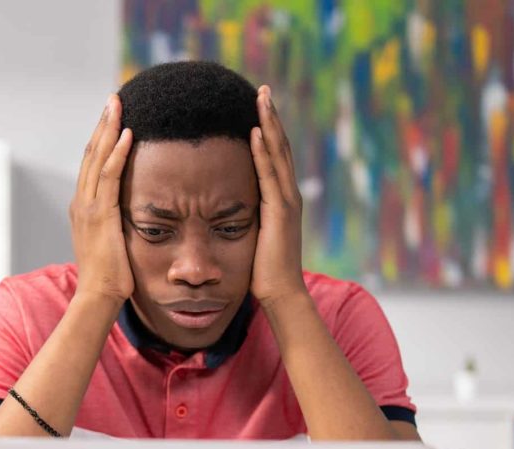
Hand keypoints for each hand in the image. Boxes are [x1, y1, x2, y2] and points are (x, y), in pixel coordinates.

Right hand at [69, 94, 134, 302]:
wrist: (98, 297)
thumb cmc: (111, 276)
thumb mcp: (112, 242)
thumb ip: (116, 224)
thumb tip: (131, 216)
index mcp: (83, 207)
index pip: (91, 165)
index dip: (101, 138)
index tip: (112, 117)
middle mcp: (81, 202)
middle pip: (90, 154)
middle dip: (103, 124)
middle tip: (114, 99)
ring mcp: (88, 208)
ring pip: (96, 159)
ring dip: (108, 129)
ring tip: (118, 105)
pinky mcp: (101, 215)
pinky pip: (109, 177)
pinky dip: (117, 154)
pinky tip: (126, 134)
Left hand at [249, 85, 307, 304]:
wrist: (281, 293)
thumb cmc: (263, 271)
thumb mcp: (252, 236)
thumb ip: (245, 218)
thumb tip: (226, 209)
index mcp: (280, 199)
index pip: (274, 157)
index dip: (267, 130)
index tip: (257, 106)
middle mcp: (287, 195)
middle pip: (279, 147)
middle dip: (270, 117)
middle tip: (262, 90)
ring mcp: (286, 201)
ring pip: (278, 154)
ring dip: (269, 124)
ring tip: (261, 98)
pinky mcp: (278, 211)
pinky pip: (269, 175)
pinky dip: (264, 152)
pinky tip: (256, 131)